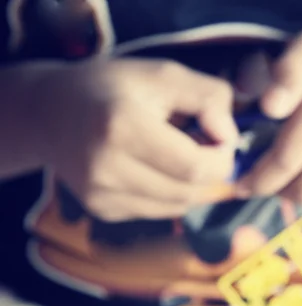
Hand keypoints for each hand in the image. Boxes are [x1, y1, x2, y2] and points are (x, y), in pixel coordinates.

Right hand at [32, 59, 237, 220]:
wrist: (49, 113)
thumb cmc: (113, 88)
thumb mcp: (164, 75)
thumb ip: (209, 98)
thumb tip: (230, 138)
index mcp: (121, 127)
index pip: (194, 167)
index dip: (222, 158)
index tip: (221, 139)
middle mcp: (106, 167)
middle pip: (189, 191)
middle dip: (212, 174)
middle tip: (207, 148)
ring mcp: (100, 195)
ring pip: (177, 206)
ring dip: (194, 186)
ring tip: (181, 155)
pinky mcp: (102, 210)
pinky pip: (158, 212)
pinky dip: (171, 193)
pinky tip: (157, 168)